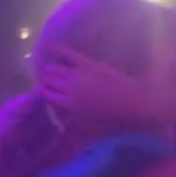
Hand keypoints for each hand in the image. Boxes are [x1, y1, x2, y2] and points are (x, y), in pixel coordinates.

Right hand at [40, 46, 156, 122]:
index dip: (42, 93)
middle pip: (47, 80)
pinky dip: (60, 51)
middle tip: (46, 82)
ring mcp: (78, 73)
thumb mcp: (86, 127)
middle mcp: (68, 88)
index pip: (45, 95)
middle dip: (44, 81)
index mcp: (67, 105)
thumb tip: (58, 113)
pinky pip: (69, 54)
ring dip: (49, 69)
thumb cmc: (111, 121)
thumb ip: (69, 120)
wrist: (133, 104)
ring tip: (49, 71)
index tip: (43, 93)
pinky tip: (54, 49)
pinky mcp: (89, 63)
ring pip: (54, 68)